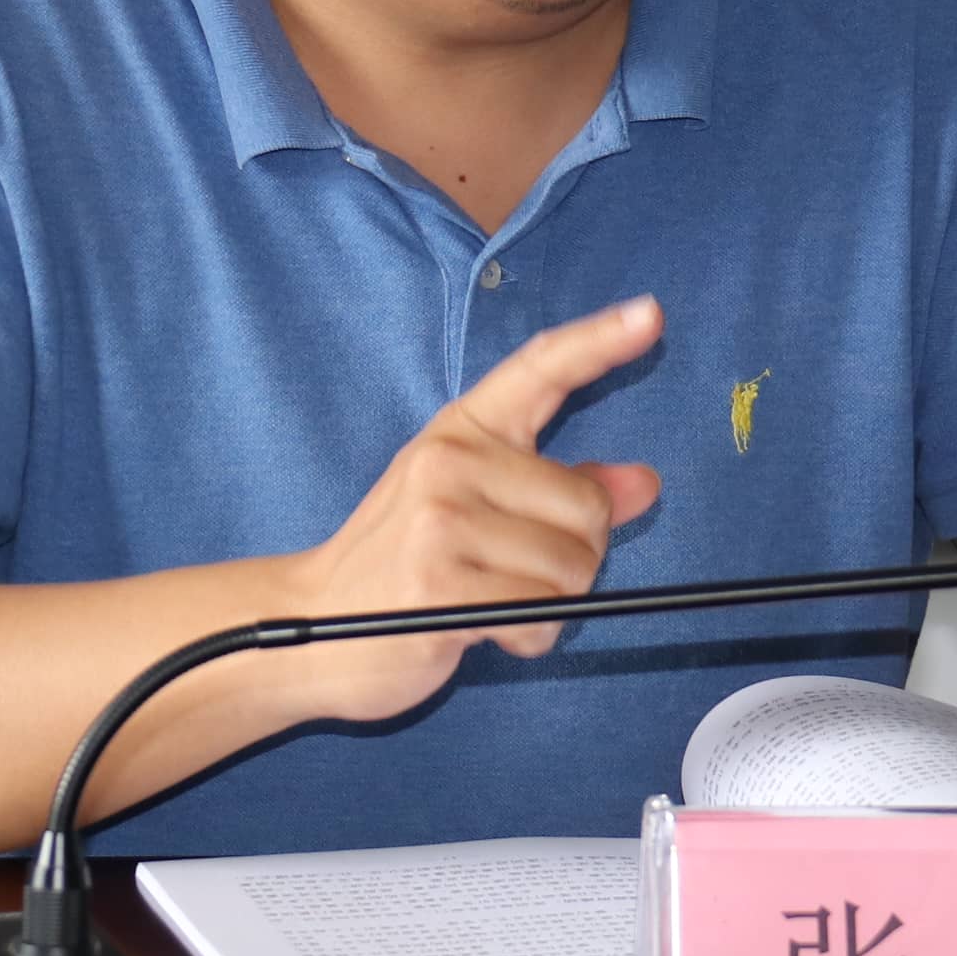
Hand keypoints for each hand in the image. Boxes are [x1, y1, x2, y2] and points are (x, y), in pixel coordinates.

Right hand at [279, 296, 665, 726]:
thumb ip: (560, 492)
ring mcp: (442, 521)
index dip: (600, 342)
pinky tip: (488, 634)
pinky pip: (540, 615)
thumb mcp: (475, 510)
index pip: (540, 370)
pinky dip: (531, 639)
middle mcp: (451, 461)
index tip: (650, 316)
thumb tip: (644, 482)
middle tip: (516, 576)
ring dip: (550, 607)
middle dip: (576, 558)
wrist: (305, 629)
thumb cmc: (399, 569)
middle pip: (588, 508)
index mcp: (461, 430)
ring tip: (493, 606)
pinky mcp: (441, 586)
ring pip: (572, 567)